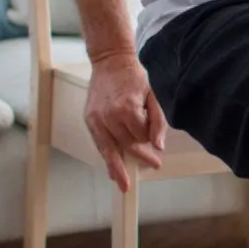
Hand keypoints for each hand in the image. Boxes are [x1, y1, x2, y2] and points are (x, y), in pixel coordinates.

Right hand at [84, 53, 165, 190]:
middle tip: (154, 165)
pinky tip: (111, 172)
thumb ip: (157, 121)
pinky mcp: (89, 120)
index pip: (142, 136)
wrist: (111, 62)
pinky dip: (106, 159)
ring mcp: (97, 119)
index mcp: (127, 109)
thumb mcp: (154, 95)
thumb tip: (158, 146)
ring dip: (119, 166)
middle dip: (141, 155)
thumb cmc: (135, 77)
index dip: (149, 140)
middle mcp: (110, 116)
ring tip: (124, 185)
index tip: (157, 146)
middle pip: (128, 144)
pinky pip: (99, 144)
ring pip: (111, 149)